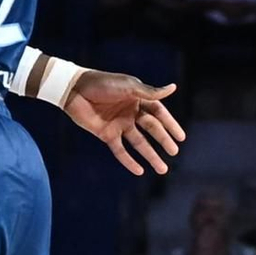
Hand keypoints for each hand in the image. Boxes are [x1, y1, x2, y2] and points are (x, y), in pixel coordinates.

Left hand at [64, 72, 183, 176]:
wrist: (74, 90)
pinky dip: (129, 161)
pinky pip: (120, 150)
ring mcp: (119, 124)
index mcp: (138, 98)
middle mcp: (130, 112)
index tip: (181, 138)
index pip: (159, 113)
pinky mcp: (106, 134)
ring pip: (139, 143)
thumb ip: (149, 92)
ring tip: (163, 169)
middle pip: (151, 129)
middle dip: (163, 140)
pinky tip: (140, 171)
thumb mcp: (128, 86)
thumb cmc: (102, 83)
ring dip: (150, 155)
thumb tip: (173, 88)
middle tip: (174, 153)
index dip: (170, 125)